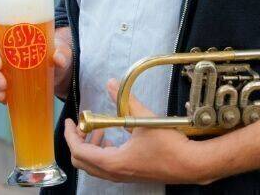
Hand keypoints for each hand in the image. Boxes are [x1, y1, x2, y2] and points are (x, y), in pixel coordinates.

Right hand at [0, 26, 72, 103]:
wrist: (59, 68)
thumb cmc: (56, 51)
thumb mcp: (61, 50)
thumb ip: (61, 53)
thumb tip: (59, 59)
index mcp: (12, 38)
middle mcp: (5, 51)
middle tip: (2, 83)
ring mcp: (5, 67)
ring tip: (2, 94)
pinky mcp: (9, 80)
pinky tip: (4, 100)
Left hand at [63, 79, 214, 184]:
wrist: (191, 164)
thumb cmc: (170, 146)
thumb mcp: (144, 119)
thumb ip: (124, 101)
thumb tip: (111, 84)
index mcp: (113, 162)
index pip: (79, 151)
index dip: (69, 135)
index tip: (68, 121)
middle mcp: (115, 173)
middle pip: (82, 161)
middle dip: (78, 141)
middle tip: (82, 124)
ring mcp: (123, 176)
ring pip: (94, 166)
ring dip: (91, 147)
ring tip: (99, 129)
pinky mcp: (131, 174)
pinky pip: (107, 167)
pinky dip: (103, 153)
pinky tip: (114, 138)